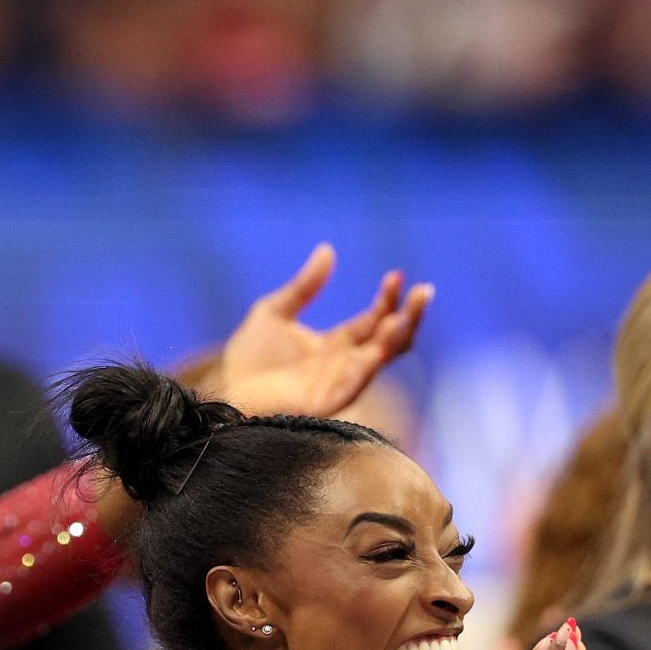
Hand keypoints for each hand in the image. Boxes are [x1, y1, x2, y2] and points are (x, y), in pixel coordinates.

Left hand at [197, 243, 430, 418]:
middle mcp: (346, 363)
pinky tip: (384, 339)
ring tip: (408, 310)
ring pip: (383, 358)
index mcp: (336, 344)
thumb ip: (304, 286)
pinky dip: (375, 359)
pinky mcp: (331, 400)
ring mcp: (341, 382)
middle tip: (424, 291)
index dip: (388, 298)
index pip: (374, 319)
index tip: (395, 276)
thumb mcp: (274, 312)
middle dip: (410, 315)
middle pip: (391, 339)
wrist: (226, 392)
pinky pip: (361, 379)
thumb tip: (328, 249)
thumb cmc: (248, 359)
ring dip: (400, 334)